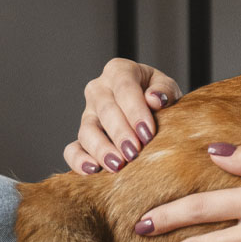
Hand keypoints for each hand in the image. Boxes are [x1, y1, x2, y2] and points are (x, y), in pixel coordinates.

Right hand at [65, 58, 182, 174]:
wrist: (155, 113)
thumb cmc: (160, 99)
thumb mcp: (168, 89)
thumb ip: (165, 91)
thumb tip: (154, 98)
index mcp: (119, 71)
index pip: (124, 87)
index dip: (135, 111)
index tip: (147, 133)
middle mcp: (99, 90)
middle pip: (105, 110)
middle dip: (120, 133)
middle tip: (134, 152)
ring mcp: (88, 114)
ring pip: (87, 130)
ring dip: (101, 149)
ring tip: (117, 165)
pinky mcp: (83, 137)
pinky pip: (72, 149)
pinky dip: (79, 160)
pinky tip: (93, 171)